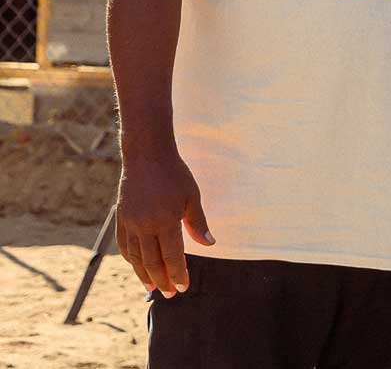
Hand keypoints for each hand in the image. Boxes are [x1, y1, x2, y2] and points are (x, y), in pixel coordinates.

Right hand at [116, 146, 213, 296]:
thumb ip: (198, 223)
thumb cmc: (175, 174)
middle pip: (152, 262)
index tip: (183, 287)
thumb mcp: (192, 196)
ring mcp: (130, 223)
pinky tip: (137, 266)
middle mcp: (144, 226)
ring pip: (136, 258)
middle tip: (170, 295)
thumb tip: (209, 244)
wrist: (147, 156)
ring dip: (144, 275)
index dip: (178, 273)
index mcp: (165, 221)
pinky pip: (124, 246)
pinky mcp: (121, 219)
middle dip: (163, 281)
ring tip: (153, 288)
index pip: (172, 256)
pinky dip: (131, 260)